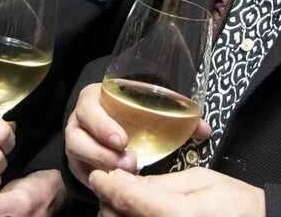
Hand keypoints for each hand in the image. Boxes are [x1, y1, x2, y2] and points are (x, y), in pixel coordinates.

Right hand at [65, 83, 211, 185]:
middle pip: (78, 136)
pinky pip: (82, 172)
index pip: (89, 107)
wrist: (109, 124)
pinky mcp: (78, 163)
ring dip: (101, 165)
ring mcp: (76, 142)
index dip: (102, 124)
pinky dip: (97, 177)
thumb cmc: (130, 113)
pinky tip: (116, 183)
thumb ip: (176, 117)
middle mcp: (80, 120)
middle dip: (102, 151)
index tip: (122, 140)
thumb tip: (204, 129)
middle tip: (129, 162)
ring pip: (77, 155)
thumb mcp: (146, 107)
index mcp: (95, 99)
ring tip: (126, 172)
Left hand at [89, 168, 263, 216]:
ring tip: (127, 201)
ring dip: (118, 214)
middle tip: (115, 187)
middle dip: (110, 202)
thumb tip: (125, 179)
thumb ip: (160, 183)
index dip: (106, 184)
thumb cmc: (237, 205)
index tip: (98, 175)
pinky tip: (140, 213)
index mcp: (178, 214)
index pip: (126, 199)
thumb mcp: (200, 180)